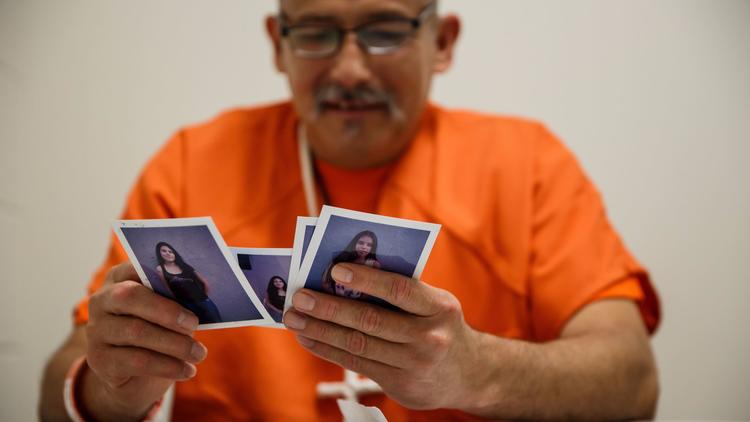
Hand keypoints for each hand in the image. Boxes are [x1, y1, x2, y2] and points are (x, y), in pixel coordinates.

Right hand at [84, 263, 206, 418]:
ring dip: (175, 344)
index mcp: (120, 278)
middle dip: (167, 310)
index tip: (200, 287)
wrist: (131, 375)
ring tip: (199, 353)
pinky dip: (168, 366)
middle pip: (130, 297)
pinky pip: (137, 361)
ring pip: (136, 332)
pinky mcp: (99, 359)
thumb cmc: (156, 331)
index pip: (138, 267)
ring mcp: (97, 330)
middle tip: (195, 324)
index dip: (168, 275)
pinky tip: (187, 370)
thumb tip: (204, 289)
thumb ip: (178, 297)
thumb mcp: (167, 311)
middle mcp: (102, 300)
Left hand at [283, 263, 482, 409]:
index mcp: (440, 307)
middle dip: (330, 308)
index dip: (367, 280)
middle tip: (300, 297)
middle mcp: (429, 338)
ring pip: (358, 345)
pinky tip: (309, 338)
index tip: (335, 271)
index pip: (400, 290)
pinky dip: (329, 349)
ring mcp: (414, 365)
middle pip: (371, 321)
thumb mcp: (435, 304)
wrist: (469, 374)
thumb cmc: (440, 325)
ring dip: (321, 331)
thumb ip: (402, 291)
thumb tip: (345, 276)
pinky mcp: (400, 385)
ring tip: (295, 319)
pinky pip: (357, 363)